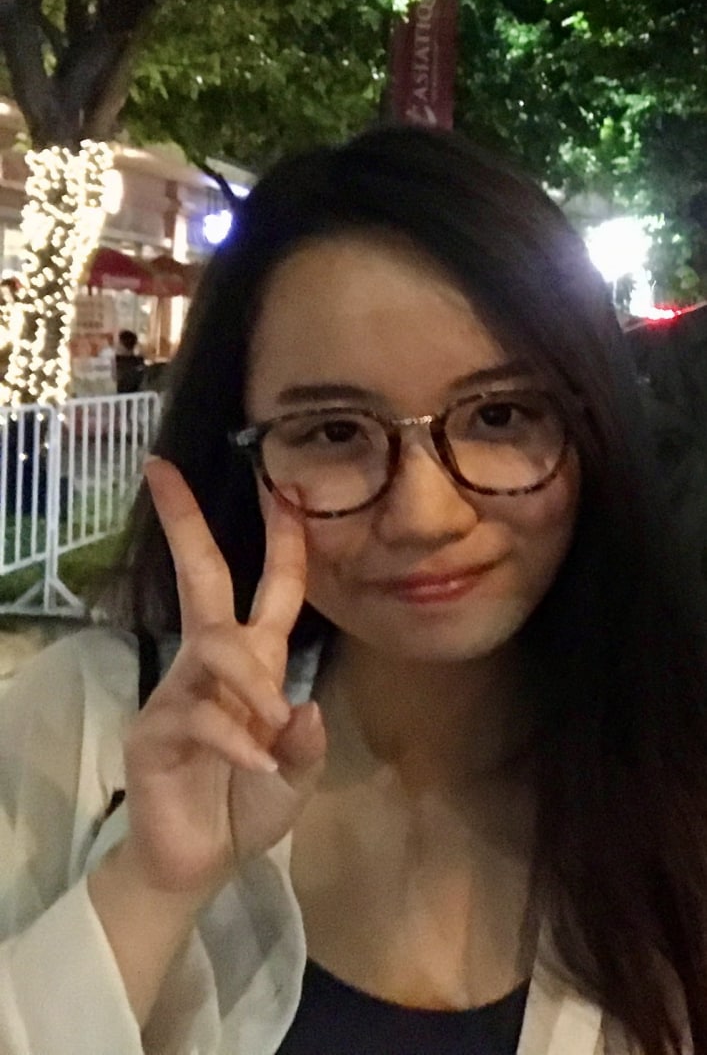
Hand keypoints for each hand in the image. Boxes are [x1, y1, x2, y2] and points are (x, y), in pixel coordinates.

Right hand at [118, 457, 325, 898]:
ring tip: (276, 726)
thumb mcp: (295, 777)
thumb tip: (302, 706)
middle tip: (163, 472)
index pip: (272, 588)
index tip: (281, 487)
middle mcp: (212, 663)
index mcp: (254, 661)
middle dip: (186, 523)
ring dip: (251, 683)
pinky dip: (235, 741)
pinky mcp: (155, 731)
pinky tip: (257, 767)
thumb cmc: (247, 807)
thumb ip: (304, 746)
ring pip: (214, 650)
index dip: (282, 541)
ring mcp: (179, 692)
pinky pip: (200, 718)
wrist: (196, 863)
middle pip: (201, 577)